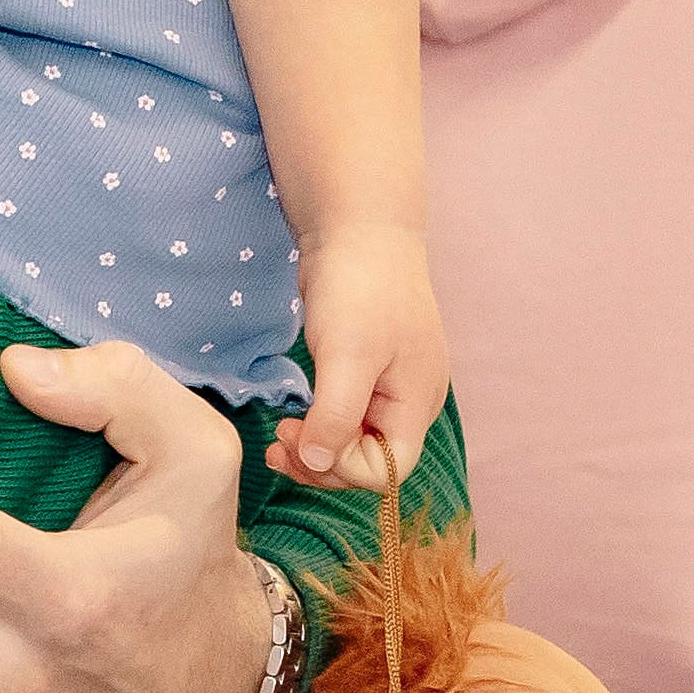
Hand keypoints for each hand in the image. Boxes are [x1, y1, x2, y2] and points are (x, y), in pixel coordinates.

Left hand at [274, 222, 446, 487]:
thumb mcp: (347, 355)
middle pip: (370, 460)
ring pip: (354, 438)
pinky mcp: (364, 366)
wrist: (358, 223)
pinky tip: (293, 415)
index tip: (294, 440)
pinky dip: (318, 422)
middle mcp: (407, 400)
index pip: (387, 469)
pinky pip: (344, 413)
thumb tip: (317, 463)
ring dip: (316, 446)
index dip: (340, 469)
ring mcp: (386, 383)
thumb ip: (336, 416)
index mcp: (416, 402)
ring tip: (278, 435)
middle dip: (323, 462)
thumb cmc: (361, 285)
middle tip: (276, 444)